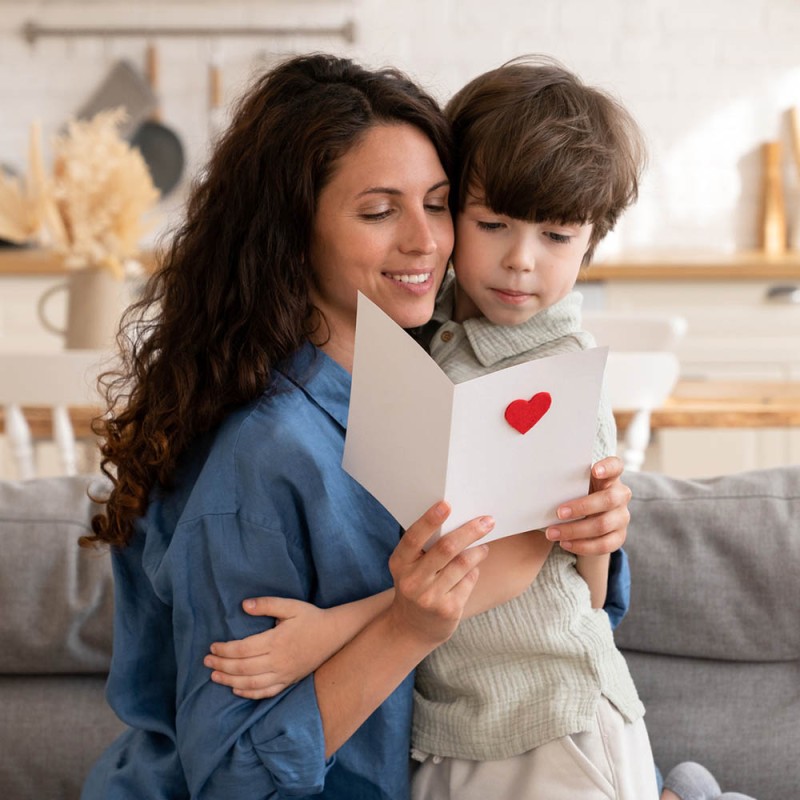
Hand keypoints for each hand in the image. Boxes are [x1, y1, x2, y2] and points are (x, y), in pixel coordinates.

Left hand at [204, 597, 333, 699]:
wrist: (335, 635)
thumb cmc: (311, 618)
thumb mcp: (290, 606)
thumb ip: (267, 604)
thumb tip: (244, 605)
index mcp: (276, 641)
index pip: (242, 649)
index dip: (224, 650)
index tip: (212, 647)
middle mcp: (278, 661)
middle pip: (242, 668)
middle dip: (221, 666)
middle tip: (206, 661)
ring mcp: (284, 674)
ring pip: (251, 683)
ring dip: (229, 681)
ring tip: (214, 677)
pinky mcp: (289, 681)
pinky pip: (266, 692)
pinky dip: (249, 693)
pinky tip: (236, 689)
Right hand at [386, 500, 492, 647]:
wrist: (412, 628)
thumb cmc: (416, 585)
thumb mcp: (410, 567)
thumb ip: (426, 548)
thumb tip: (460, 521)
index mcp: (400, 563)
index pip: (413, 538)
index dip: (429, 520)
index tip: (446, 505)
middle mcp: (412, 580)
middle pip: (446, 548)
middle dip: (470, 531)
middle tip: (487, 521)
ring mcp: (430, 597)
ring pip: (463, 564)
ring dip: (478, 551)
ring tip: (483, 547)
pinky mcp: (448, 610)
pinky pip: (469, 581)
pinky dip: (474, 572)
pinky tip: (471, 571)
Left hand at [544, 456, 629, 555]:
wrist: (588, 516)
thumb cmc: (577, 494)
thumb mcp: (574, 485)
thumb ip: (567, 482)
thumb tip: (541, 485)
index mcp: (609, 477)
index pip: (616, 466)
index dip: (608, 467)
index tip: (594, 470)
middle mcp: (620, 496)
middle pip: (608, 500)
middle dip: (581, 507)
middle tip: (558, 512)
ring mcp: (622, 517)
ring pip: (603, 525)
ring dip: (574, 530)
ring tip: (552, 533)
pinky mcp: (619, 537)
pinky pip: (604, 545)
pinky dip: (582, 546)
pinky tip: (565, 543)